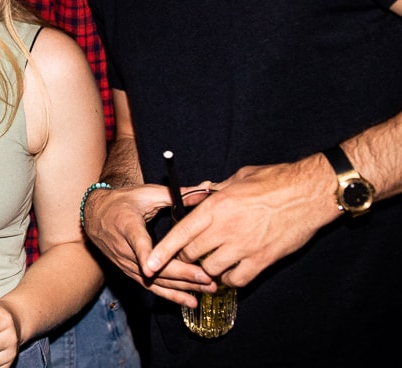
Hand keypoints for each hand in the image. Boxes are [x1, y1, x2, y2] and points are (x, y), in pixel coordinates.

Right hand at [84, 183, 215, 305]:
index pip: (137, 243)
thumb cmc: (124, 201)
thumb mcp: (148, 193)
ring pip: (153, 280)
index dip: (144, 256)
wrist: (96, 214)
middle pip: (152, 267)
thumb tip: (206, 189)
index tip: (152, 268)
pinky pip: (150, 286)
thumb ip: (177, 194)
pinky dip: (170, 295)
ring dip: (181, 287)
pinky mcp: (129, 272)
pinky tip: (189, 301)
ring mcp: (125, 263)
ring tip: (206, 290)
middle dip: (181, 274)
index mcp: (127, 224)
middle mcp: (123, 248)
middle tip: (206, 277)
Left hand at [146, 160, 334, 291]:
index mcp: (215, 206)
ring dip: (208, 270)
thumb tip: (194, 195)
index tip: (149, 264)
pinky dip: (231, 279)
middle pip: (191, 254)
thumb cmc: (274, 181)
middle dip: (185, 258)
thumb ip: (212, 190)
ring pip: (212, 270)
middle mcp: (226, 228)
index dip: (162, 252)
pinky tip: (231, 273)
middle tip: (188, 257)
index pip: (180, 233)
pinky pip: (237, 280)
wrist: (309, 194)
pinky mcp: (263, 260)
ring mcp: (244, 247)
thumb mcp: (236, 179)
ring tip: (211, 264)